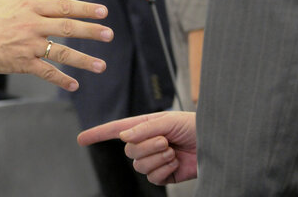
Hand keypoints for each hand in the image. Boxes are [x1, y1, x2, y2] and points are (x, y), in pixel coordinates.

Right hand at [0, 0, 112, 91]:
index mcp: (30, 6)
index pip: (64, 6)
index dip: (85, 8)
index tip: (102, 11)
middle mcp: (34, 25)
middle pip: (69, 28)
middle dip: (92, 31)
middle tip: (109, 34)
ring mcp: (30, 46)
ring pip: (63, 52)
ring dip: (84, 60)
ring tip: (101, 66)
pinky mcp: (24, 63)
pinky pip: (46, 72)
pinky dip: (61, 79)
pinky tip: (74, 85)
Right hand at [77, 111, 197, 184]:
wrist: (216, 144)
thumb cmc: (194, 126)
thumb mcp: (168, 120)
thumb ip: (144, 128)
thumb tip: (123, 135)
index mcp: (144, 126)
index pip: (116, 130)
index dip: (98, 134)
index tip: (81, 139)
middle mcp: (146, 143)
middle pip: (129, 151)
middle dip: (146, 146)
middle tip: (165, 140)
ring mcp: (154, 160)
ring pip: (139, 165)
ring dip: (157, 157)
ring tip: (172, 150)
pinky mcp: (164, 175)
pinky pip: (153, 177)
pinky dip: (164, 170)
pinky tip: (175, 163)